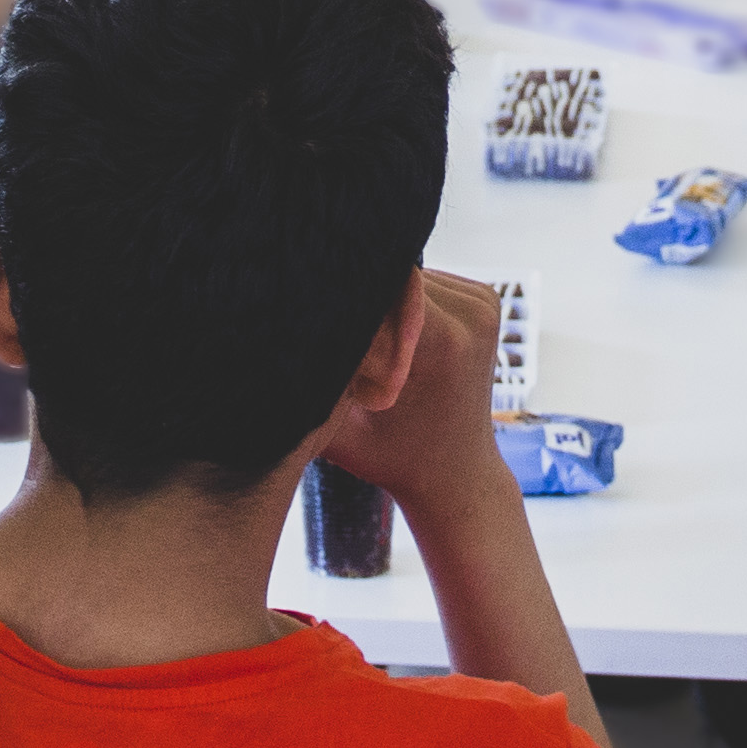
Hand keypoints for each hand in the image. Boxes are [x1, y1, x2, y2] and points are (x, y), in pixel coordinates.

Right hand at [312, 268, 511, 532]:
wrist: (457, 475)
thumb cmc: (393, 460)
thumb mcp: (340, 434)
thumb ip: (308, 392)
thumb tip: (262, 352)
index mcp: (443, 342)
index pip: (379, 283)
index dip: (339, 290)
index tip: (305, 307)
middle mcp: (472, 314)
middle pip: (395, 273)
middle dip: (356, 292)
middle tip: (316, 311)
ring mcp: (484, 303)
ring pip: (409, 272)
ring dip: (377, 293)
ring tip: (350, 323)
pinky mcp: (484, 298)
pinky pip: (427, 280)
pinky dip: (399, 296)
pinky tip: (379, 322)